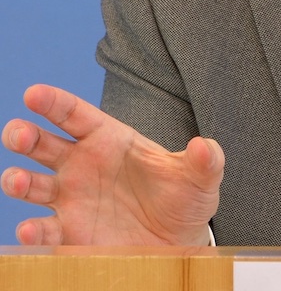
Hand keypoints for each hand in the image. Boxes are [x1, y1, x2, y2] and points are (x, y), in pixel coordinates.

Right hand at [2, 84, 223, 245]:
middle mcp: (84, 165)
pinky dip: (32, 232)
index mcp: (110, 139)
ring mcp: (73, 199)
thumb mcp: (202, 177)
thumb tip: (205, 146)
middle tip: (16, 133)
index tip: (33, 94)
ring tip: (14, 180)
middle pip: (45, 144)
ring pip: (33, 184)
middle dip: (26, 136)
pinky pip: (44, 231)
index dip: (54, 103)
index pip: (77, 115)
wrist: (180, 242)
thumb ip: (205, 160)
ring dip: (18, 181)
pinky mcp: (70, 234)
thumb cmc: (186, 198)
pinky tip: (31, 231)